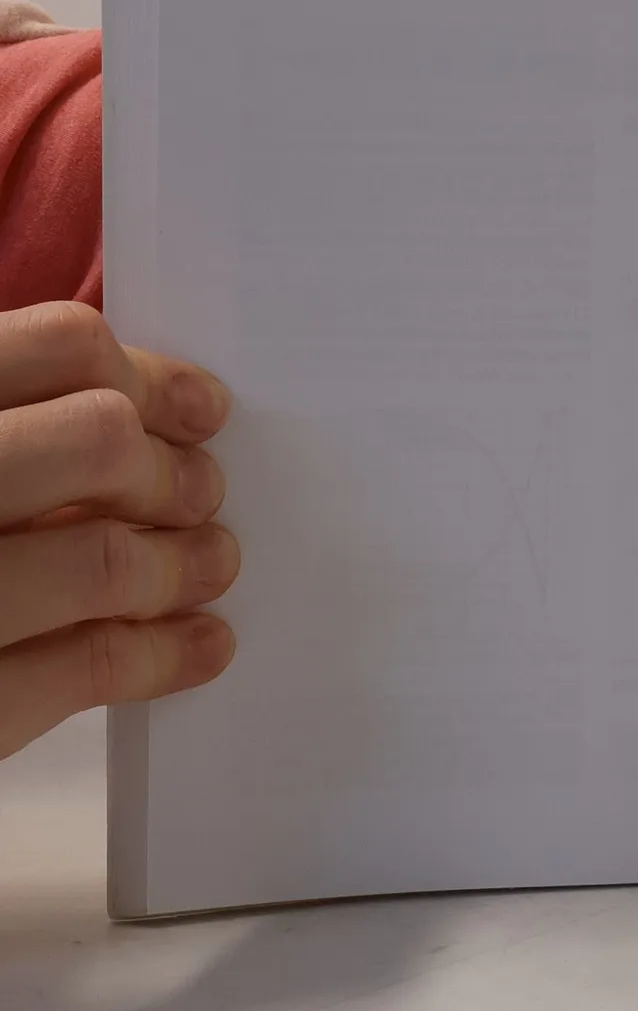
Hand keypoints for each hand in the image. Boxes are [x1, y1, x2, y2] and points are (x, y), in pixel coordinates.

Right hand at [0, 301, 237, 759]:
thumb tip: (128, 412)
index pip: (55, 345)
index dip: (149, 376)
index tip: (198, 409)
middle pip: (98, 440)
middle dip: (169, 472)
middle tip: (200, 493)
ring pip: (105, 558)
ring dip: (183, 562)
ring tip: (210, 563)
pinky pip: (81, 665)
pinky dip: (162, 654)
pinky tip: (198, 644)